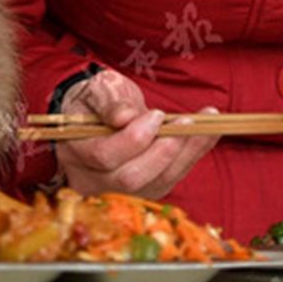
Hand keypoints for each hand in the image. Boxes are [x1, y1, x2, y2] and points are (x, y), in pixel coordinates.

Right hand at [55, 68, 219, 199]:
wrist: (97, 112)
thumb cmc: (95, 98)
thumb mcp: (98, 89)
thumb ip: (108, 101)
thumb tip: (125, 116)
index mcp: (75, 152)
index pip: (104, 157)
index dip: (133, 139)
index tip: (157, 115)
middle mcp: (93, 181)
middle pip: (131, 179)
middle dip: (164, 151)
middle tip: (186, 122)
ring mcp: (119, 192)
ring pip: (157, 183)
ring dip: (187, 153)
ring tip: (206, 124)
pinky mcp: (144, 190)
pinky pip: (172, 178)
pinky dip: (193, 155)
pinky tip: (207, 133)